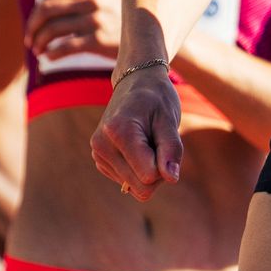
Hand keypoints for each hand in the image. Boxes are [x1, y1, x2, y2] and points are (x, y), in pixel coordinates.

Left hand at [26, 0, 122, 61]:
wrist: (153, 38)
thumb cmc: (124, 22)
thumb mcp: (107, 1)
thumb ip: (83, 1)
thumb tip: (45, 10)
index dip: (36, 12)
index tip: (32, 26)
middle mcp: (94, 0)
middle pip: (48, 10)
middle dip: (32, 26)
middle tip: (28, 40)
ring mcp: (97, 19)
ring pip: (53, 29)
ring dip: (39, 42)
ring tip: (37, 51)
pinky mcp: (100, 39)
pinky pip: (66, 47)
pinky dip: (53, 53)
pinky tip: (49, 58)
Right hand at [90, 67, 182, 202]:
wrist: (135, 83)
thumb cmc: (156, 98)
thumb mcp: (169, 118)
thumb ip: (172, 149)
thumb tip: (172, 178)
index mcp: (118, 132)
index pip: (149, 176)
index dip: (166, 164)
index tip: (165, 140)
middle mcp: (102, 145)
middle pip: (141, 187)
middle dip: (158, 170)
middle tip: (159, 142)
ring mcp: (98, 155)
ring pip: (135, 188)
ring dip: (148, 169)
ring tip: (147, 140)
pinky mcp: (100, 162)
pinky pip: (128, 182)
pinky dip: (138, 168)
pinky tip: (137, 146)